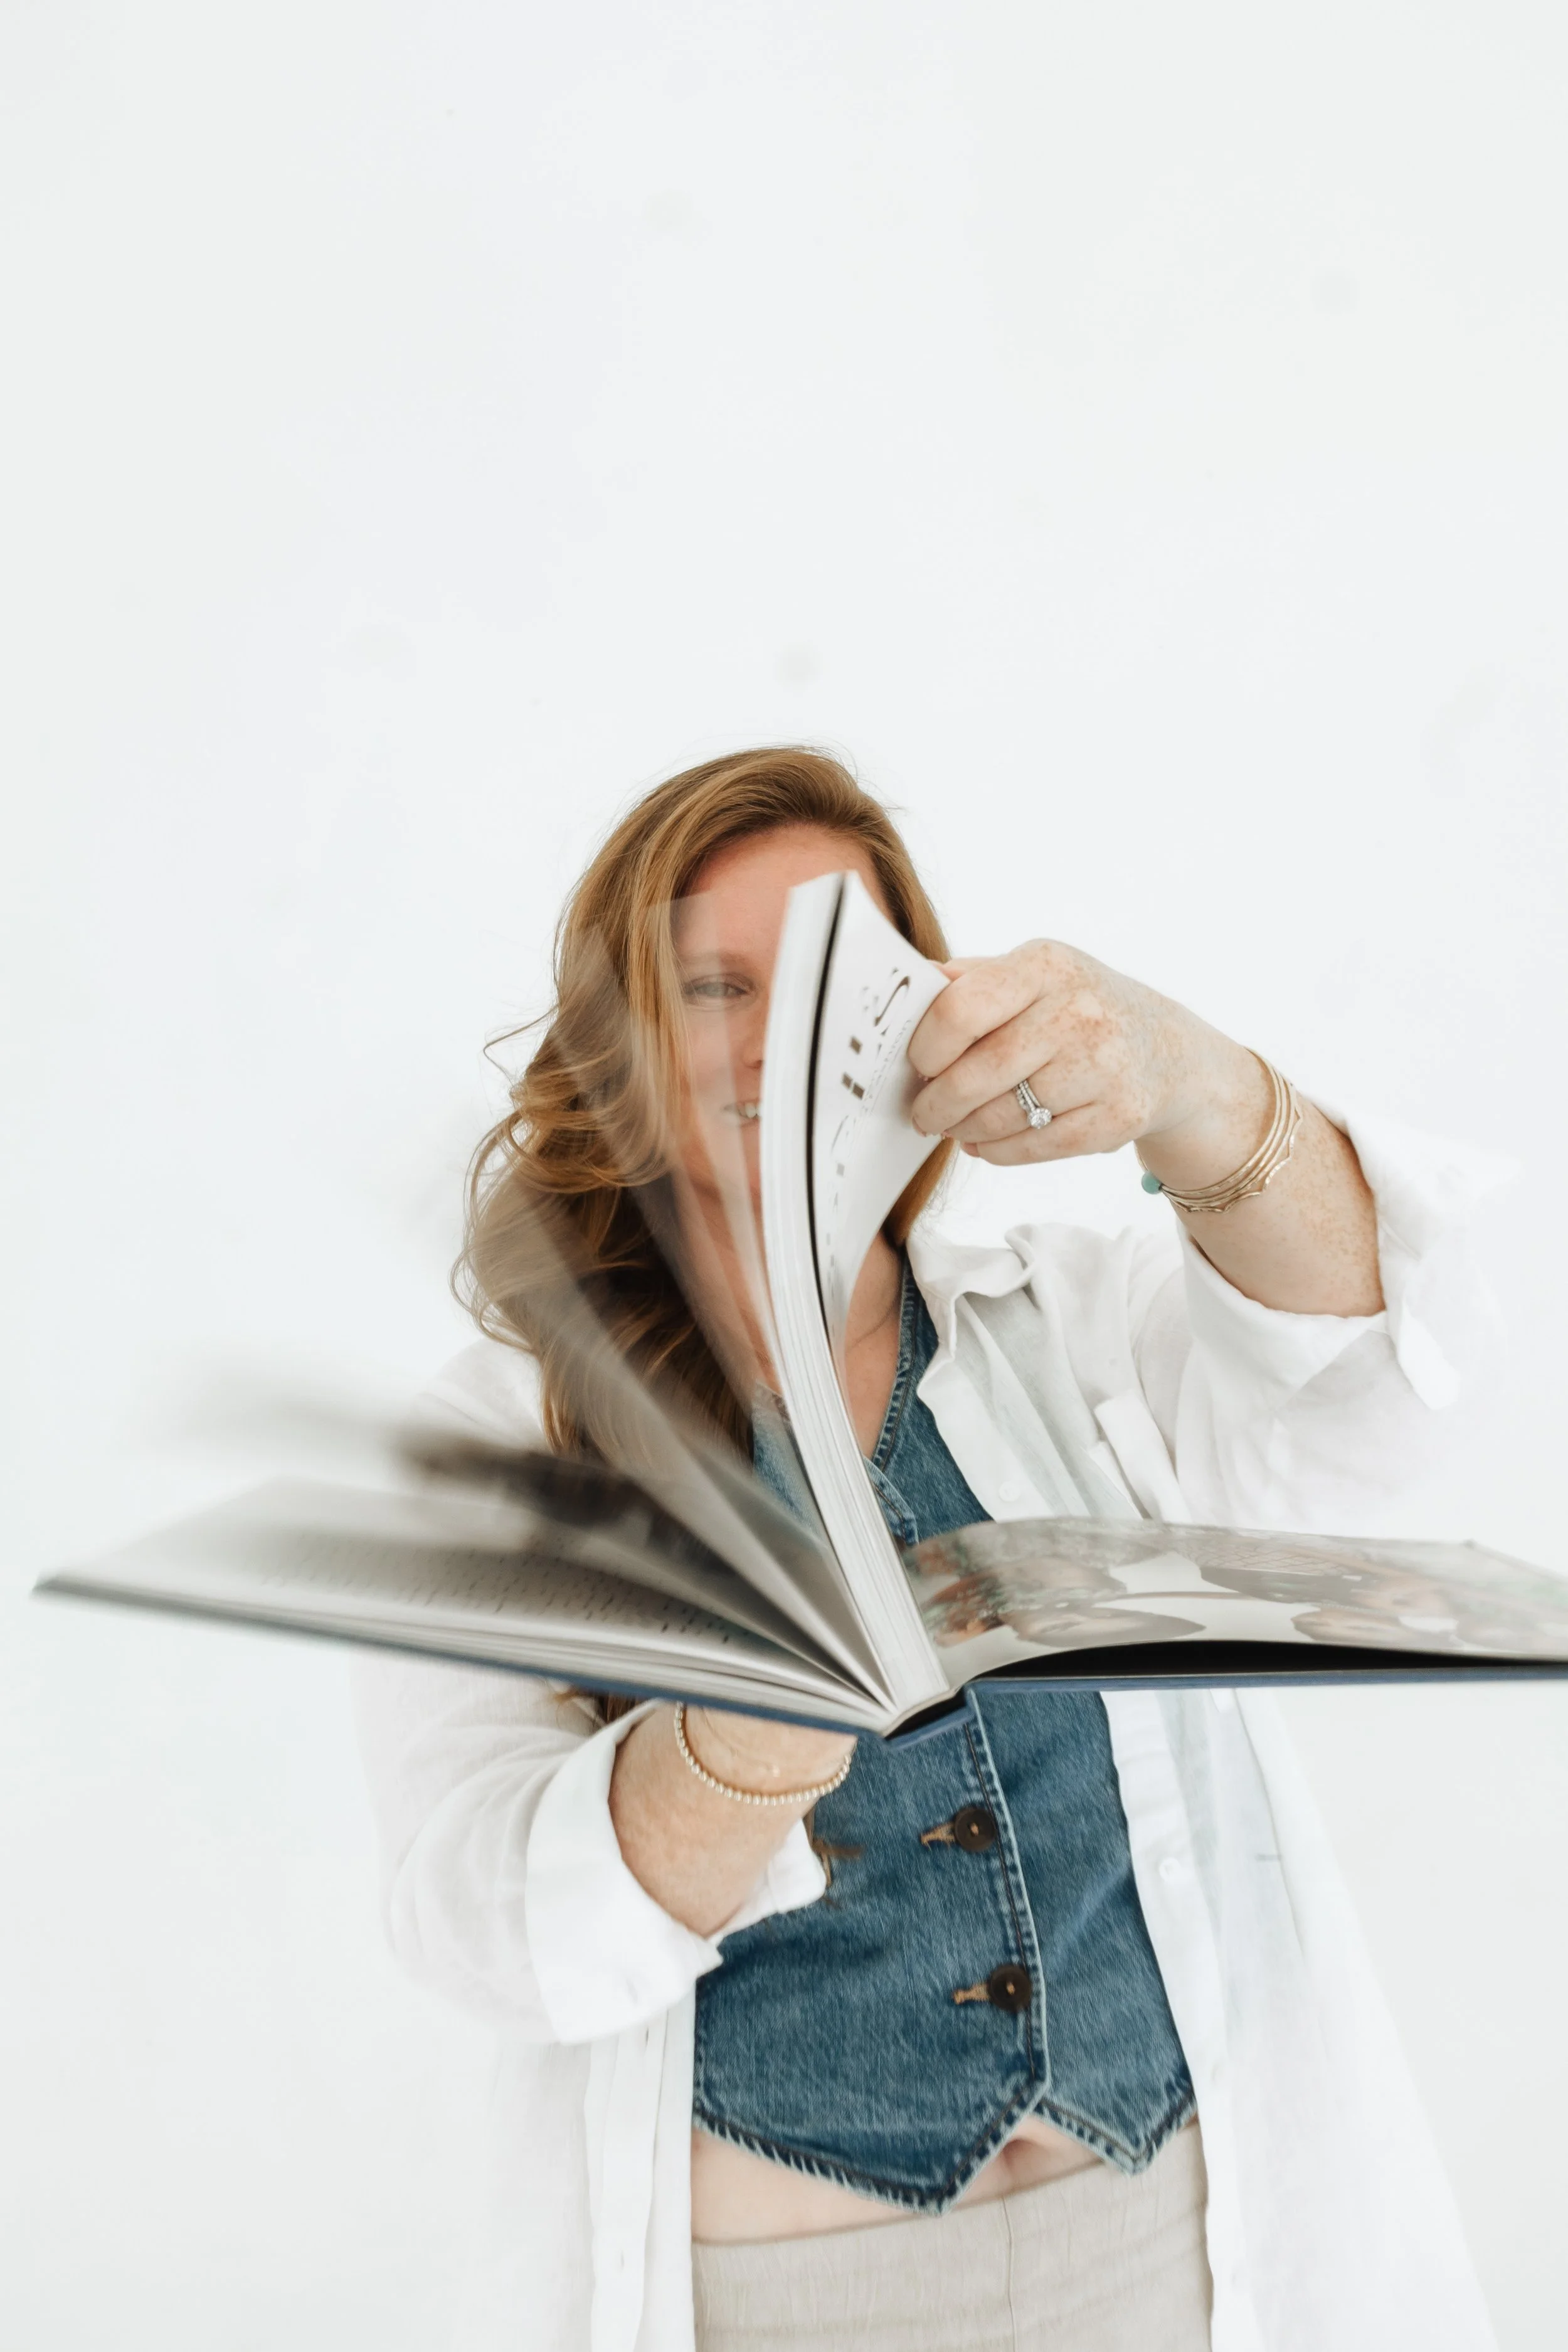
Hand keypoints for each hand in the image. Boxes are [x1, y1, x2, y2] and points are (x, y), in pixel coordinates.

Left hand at [908, 940, 1264, 1172]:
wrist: (1166, 1052)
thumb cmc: (1077, 1009)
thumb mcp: (1034, 975)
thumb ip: (973, 979)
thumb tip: (912, 985)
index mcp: (1047, 966)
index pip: (961, 1010)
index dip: (925, 1047)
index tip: (915, 1065)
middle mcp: (1080, 1012)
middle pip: (978, 1072)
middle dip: (937, 1102)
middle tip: (923, 1113)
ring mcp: (1104, 1066)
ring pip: (1005, 1116)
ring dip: (965, 1129)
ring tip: (954, 1127)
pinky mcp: (1119, 1116)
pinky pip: (1036, 1146)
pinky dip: (1000, 1150)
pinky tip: (987, 1142)